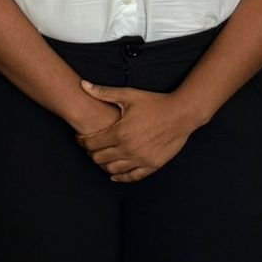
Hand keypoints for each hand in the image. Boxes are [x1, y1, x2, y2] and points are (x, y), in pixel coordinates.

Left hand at [76, 82, 198, 181]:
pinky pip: (132, 176)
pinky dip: (121, 177)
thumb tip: (83, 84)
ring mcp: (141, 159)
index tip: (80, 137)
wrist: (181, 114)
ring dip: (103, 164)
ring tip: (101, 157)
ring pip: (113, 169)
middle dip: (90, 152)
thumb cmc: (154, 103)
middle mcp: (129, 149)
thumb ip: (104, 92)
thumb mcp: (128, 95)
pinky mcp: (153, 165)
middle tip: (89, 147)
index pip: (91, 143)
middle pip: (99, 158)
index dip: (82, 141)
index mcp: (120, 133)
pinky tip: (114, 174)